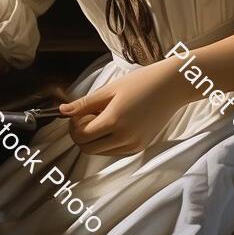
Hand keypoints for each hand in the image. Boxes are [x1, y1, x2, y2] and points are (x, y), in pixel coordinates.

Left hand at [59, 60, 191, 155]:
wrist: (171, 86)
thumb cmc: (140, 82)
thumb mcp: (109, 89)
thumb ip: (84, 103)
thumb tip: (62, 111)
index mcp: (114, 121)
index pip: (81, 136)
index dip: (73, 125)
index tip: (77, 112)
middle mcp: (124, 138)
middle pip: (87, 148)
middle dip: (81, 134)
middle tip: (88, 114)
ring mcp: (133, 145)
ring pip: (100, 152)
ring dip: (94, 138)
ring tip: (104, 115)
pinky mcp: (139, 147)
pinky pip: (114, 151)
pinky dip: (107, 141)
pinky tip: (114, 122)